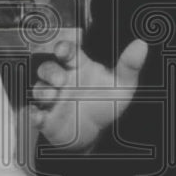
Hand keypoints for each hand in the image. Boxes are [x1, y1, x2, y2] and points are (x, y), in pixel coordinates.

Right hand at [30, 37, 147, 149]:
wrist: (96, 131)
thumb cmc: (105, 101)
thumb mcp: (121, 85)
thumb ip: (129, 66)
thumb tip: (141, 45)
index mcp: (78, 67)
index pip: (67, 52)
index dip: (62, 48)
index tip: (62, 50)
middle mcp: (62, 80)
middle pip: (48, 68)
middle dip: (50, 72)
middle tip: (61, 80)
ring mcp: (52, 98)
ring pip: (39, 89)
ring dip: (43, 91)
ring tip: (53, 97)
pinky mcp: (47, 117)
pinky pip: (35, 114)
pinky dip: (34, 115)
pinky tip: (39, 116)